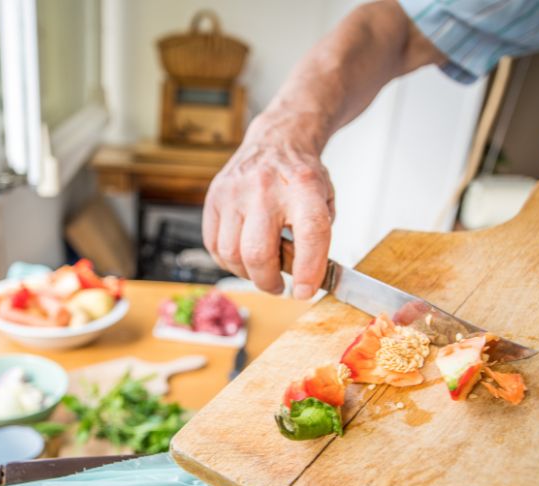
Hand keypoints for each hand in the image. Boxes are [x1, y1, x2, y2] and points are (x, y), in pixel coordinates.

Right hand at [203, 113, 334, 298]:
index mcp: (304, 187)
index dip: (308, 271)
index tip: (304, 291)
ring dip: (247, 274)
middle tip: (278, 286)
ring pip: (231, 254)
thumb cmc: (300, 178)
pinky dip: (228, 261)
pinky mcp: (215, 197)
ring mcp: (235, 191)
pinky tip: (242, 256)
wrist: (276, 141)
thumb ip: (317, 241)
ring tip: (260, 269)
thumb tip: (304, 281)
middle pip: (258, 253)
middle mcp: (265, 187)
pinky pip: (213, 245)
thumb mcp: (324, 202)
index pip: (310, 234)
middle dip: (269, 281)